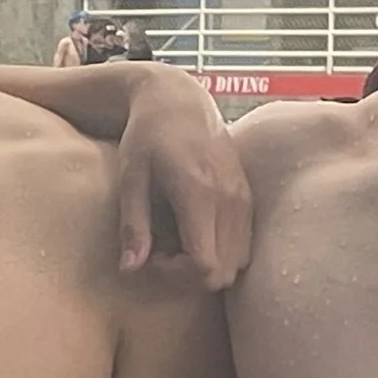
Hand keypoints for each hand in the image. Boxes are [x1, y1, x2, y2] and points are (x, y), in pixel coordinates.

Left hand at [116, 66, 252, 288]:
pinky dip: (219, 252)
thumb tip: (130, 270)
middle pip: (223, 272)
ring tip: (174, 242)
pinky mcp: (248, 198)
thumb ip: (133, 226)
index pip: (205, 266)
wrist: (179, 101)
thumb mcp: (131, 179)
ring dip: (205, 265)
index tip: (151, 256)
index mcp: (200, 194)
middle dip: (188, 276)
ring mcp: (244, 199)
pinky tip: (192, 233)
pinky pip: (243, 246)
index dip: (175, 275)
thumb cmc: (147, 137)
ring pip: (237, 264)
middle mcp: (230, 200)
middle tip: (159, 252)